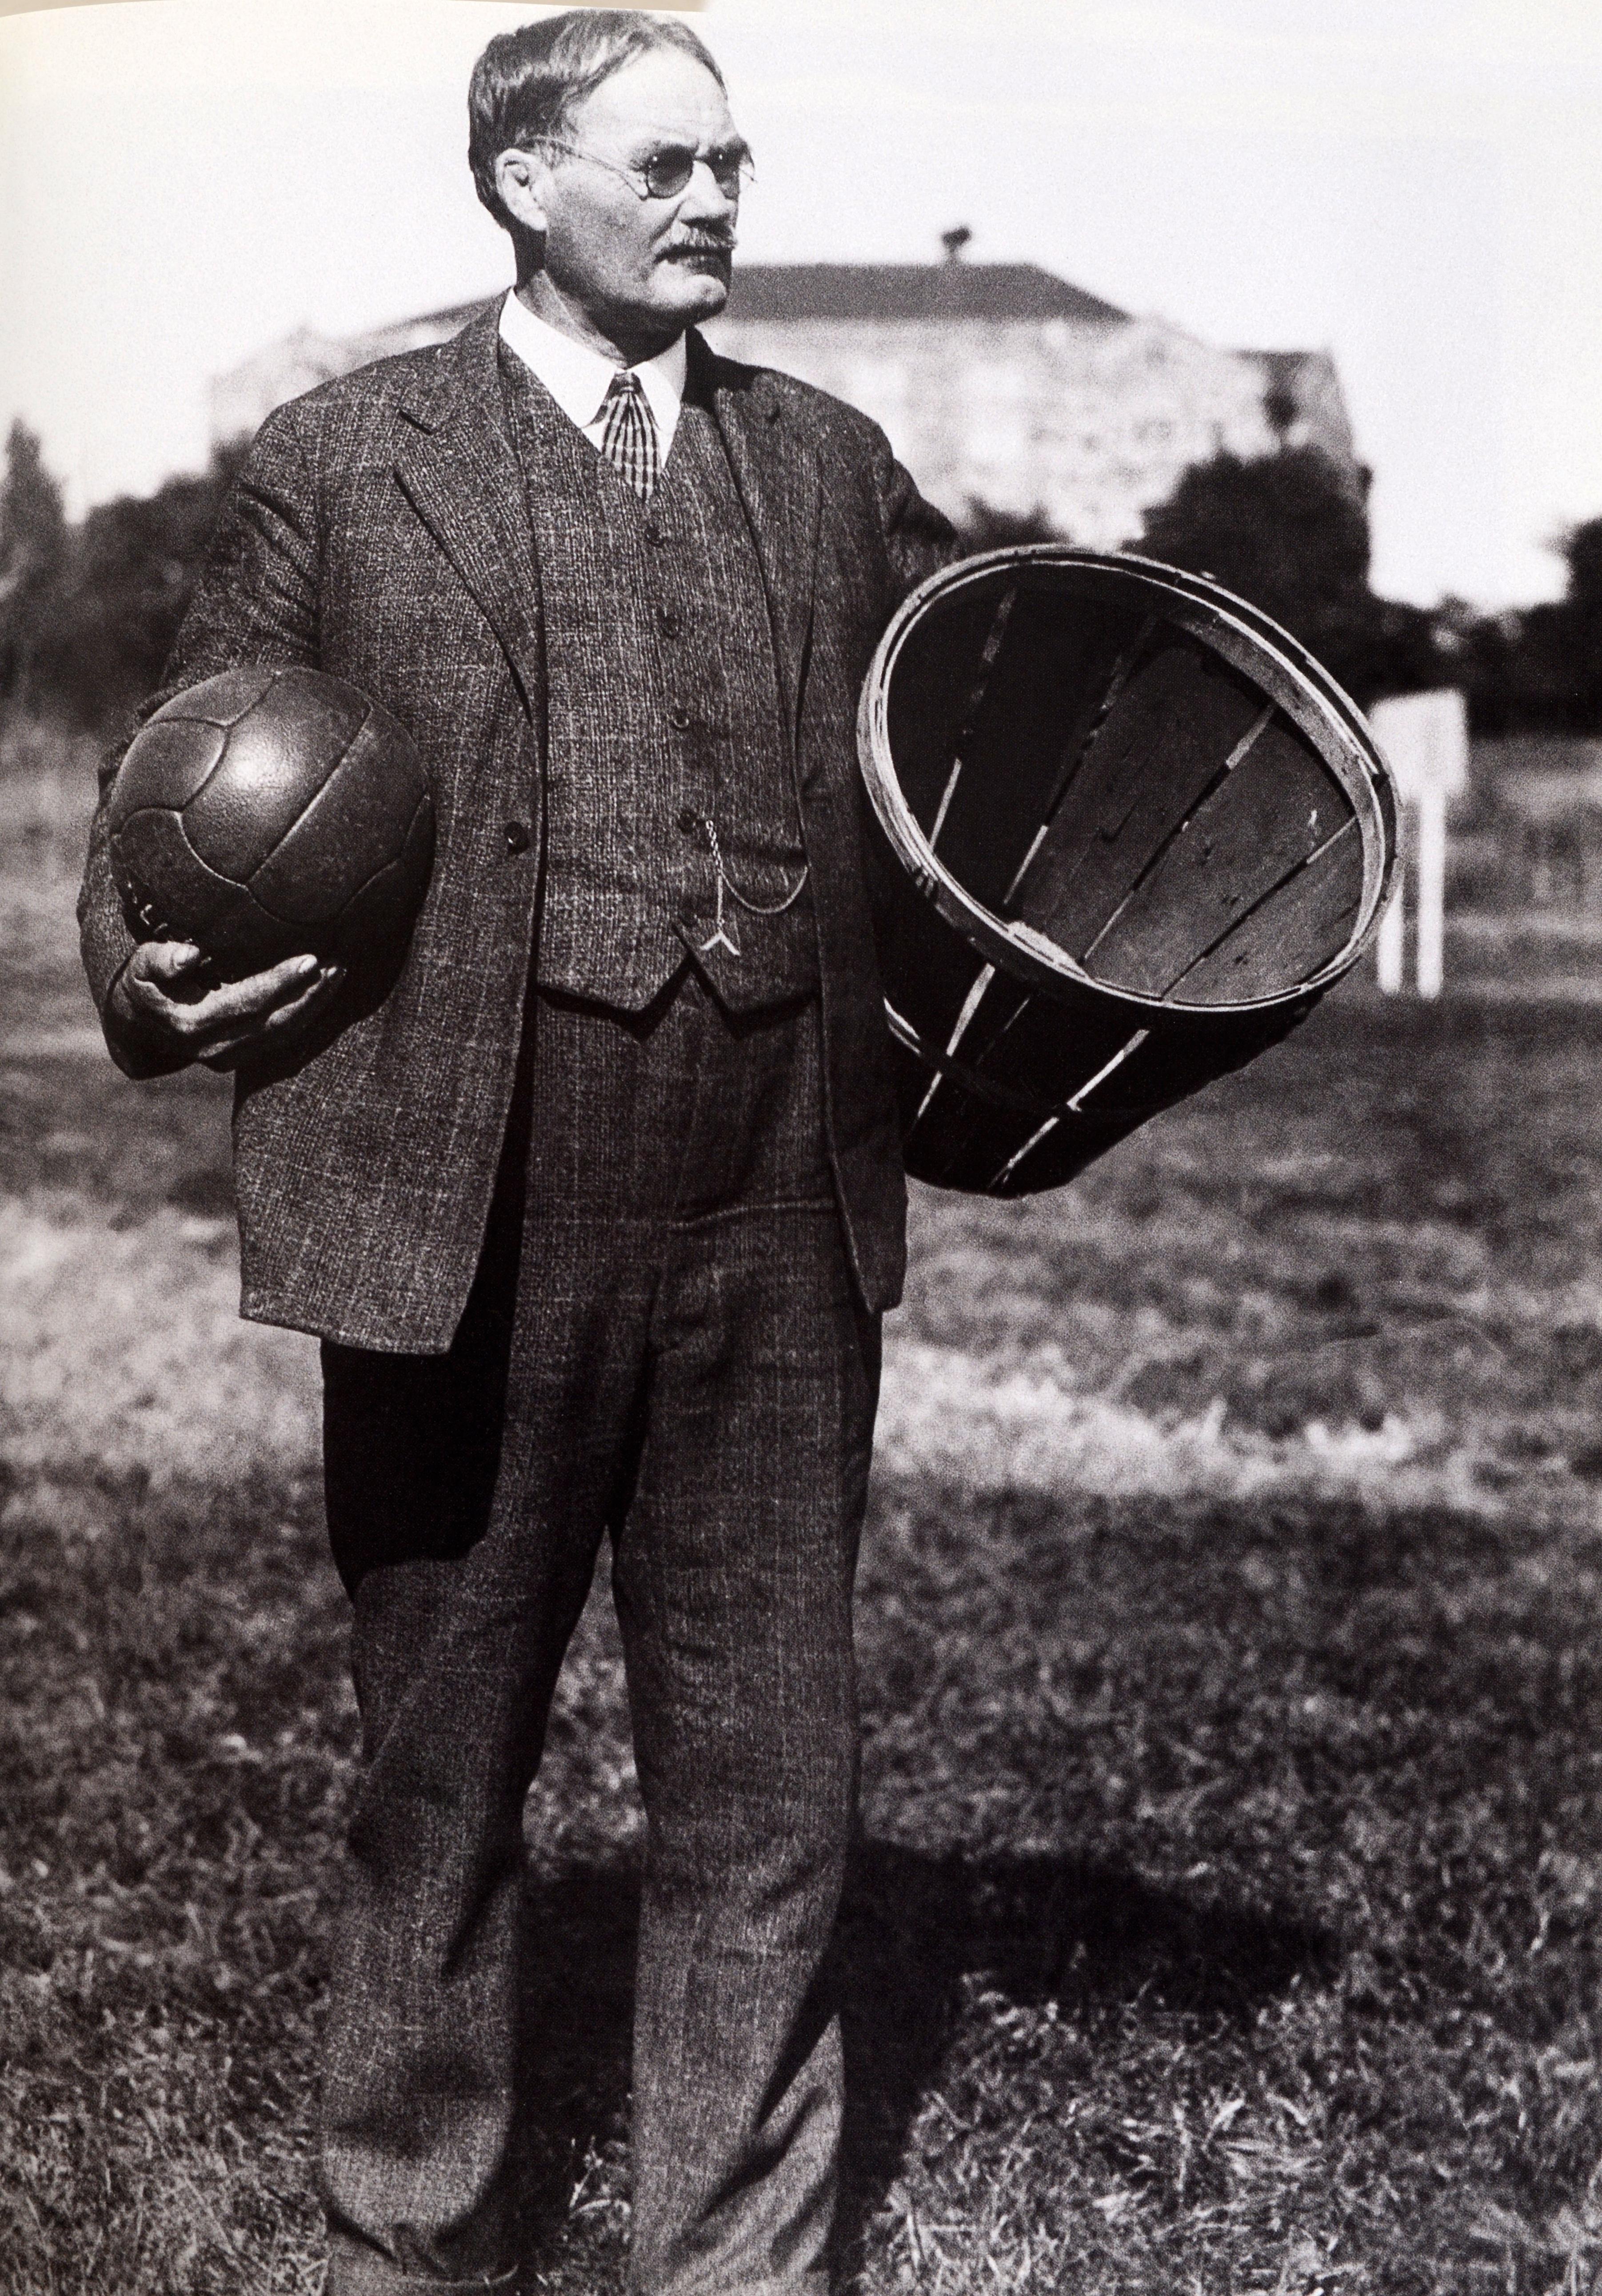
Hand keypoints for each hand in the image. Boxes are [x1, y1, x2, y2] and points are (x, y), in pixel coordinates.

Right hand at [109, 941, 345, 1071]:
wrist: (137, 1029)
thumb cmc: (143, 986)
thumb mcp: (139, 968)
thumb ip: (160, 960)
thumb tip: (190, 955)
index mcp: (192, 1024)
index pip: (247, 1002)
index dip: (281, 982)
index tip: (311, 959)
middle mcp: (215, 1047)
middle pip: (275, 1021)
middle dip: (311, 994)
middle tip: (339, 962)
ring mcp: (230, 1057)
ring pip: (284, 1033)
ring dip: (315, 1005)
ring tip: (340, 972)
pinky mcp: (242, 1056)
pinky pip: (282, 1037)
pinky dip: (307, 1014)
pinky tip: (325, 990)